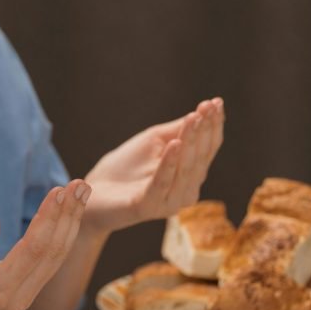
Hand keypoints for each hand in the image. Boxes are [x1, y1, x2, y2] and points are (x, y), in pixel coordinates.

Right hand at [0, 179, 90, 309]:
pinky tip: (68, 215)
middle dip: (68, 216)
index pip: (34, 249)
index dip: (49, 217)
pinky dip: (60, 235)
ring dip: (69, 224)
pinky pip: (49, 262)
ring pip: (55, 258)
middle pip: (52, 253)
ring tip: (82, 193)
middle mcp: (16, 300)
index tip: (60, 190)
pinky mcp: (24, 295)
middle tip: (82, 185)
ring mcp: (23, 300)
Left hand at [83, 98, 223, 233]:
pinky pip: (162, 183)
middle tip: (206, 107)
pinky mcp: (148, 207)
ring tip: (193, 118)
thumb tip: (205, 109)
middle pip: (200, 158)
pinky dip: (169, 164)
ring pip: (185, 169)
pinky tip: (174, 144)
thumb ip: (179, 130)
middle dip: (204, 130)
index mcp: (190, 174)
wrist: (94, 191)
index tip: (216, 102)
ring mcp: (169, 202)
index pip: (207, 148)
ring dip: (190, 142)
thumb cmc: (126, 166)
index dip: (213, 125)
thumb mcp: (155, 141)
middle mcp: (186, 191)